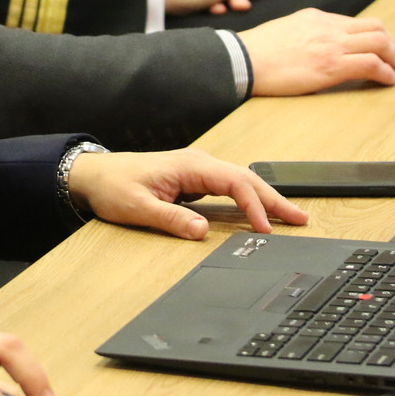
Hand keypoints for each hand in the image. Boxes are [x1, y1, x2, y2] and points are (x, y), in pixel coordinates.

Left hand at [66, 148, 308, 239]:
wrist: (94, 174)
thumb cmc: (114, 186)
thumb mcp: (138, 208)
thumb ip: (171, 219)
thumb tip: (202, 231)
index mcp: (190, 165)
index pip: (234, 182)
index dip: (253, 205)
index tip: (266, 228)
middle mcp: (199, 164)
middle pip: (246, 179)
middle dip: (274, 199)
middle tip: (300, 219)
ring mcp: (198, 171)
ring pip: (241, 182)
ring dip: (265, 199)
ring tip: (290, 217)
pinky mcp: (195, 180)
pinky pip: (229, 188)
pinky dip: (249, 199)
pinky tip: (259, 211)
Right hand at [238, 9, 394, 93]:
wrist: (243, 60)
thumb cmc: (258, 51)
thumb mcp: (287, 30)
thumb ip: (308, 33)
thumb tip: (320, 47)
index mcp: (318, 17)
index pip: (358, 22)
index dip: (376, 37)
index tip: (381, 51)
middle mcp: (330, 27)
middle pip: (377, 28)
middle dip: (393, 46)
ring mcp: (332, 44)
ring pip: (381, 42)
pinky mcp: (332, 65)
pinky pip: (371, 63)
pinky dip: (387, 72)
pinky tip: (389, 81)